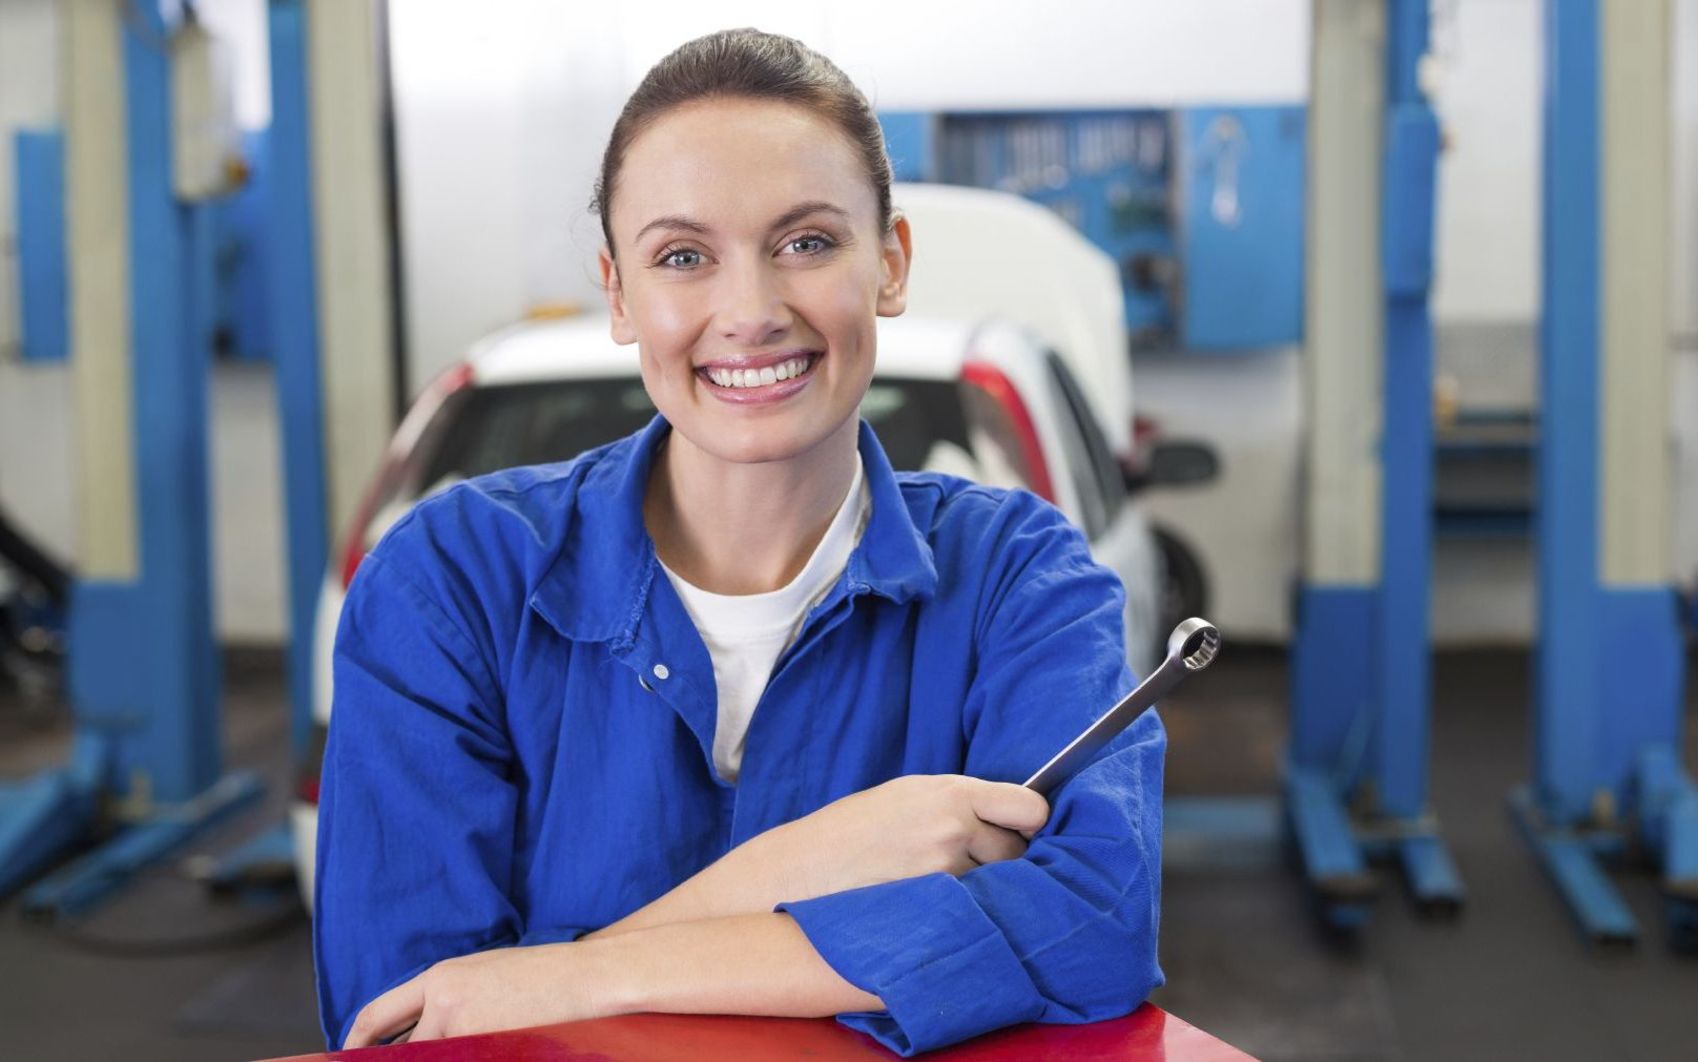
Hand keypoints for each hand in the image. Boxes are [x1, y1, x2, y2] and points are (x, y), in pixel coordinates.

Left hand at [344, 942, 611, 1047]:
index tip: (352, 1055)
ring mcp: (465, 1031)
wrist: (587, 976)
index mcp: (441, 979)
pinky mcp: (488, 1049)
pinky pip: (463, 1058)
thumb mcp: (484, 973)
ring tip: (474, 1045)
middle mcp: (444, 1004)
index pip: (378, 1015)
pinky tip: (490, 1050)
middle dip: (399, 1060)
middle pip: (402, 1050)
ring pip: (429, 1057)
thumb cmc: (544, 975)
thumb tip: (420, 1033)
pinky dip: (468, 1057)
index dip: (358, 1042)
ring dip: (443, 1054)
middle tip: (395, 1061)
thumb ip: (447, 998)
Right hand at [752, 774, 1049, 900]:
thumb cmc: (853, 830)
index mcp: (949, 793)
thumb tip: (1006, 816)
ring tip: (947, 886)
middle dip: (1005, 859)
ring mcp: (946, 872)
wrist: (804, 870)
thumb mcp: (907, 796)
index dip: (1032, 822)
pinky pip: (974, 911)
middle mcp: (953, 828)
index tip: (1028, 830)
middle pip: (1018, 851)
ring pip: (998, 886)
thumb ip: (958, 802)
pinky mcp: (936, 908)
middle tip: (975, 863)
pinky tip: (943, 908)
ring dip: (986, 889)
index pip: (1029, 807)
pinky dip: (967, 911)